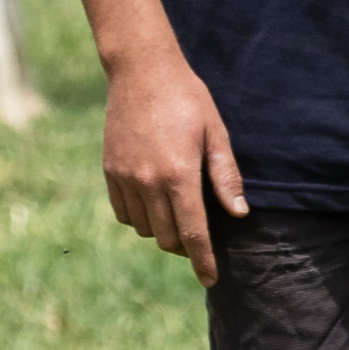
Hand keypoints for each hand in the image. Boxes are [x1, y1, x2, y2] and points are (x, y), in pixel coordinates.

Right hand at [102, 54, 245, 277]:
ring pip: (144, 229)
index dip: (203, 261)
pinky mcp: (110, 170)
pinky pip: (124, 212)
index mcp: (179, 174)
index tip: (210, 279)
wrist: (141, 69)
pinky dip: (139, 218)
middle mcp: (148, 182)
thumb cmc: (187, 97)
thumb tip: (238, 214)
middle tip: (198, 238)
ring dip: (162, 231)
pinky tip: (153, 204)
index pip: (193, 233)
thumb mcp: (215, 132)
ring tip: (176, 215)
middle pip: (167, 238)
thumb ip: (226, 176)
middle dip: (185, 247)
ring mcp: (126, 177)